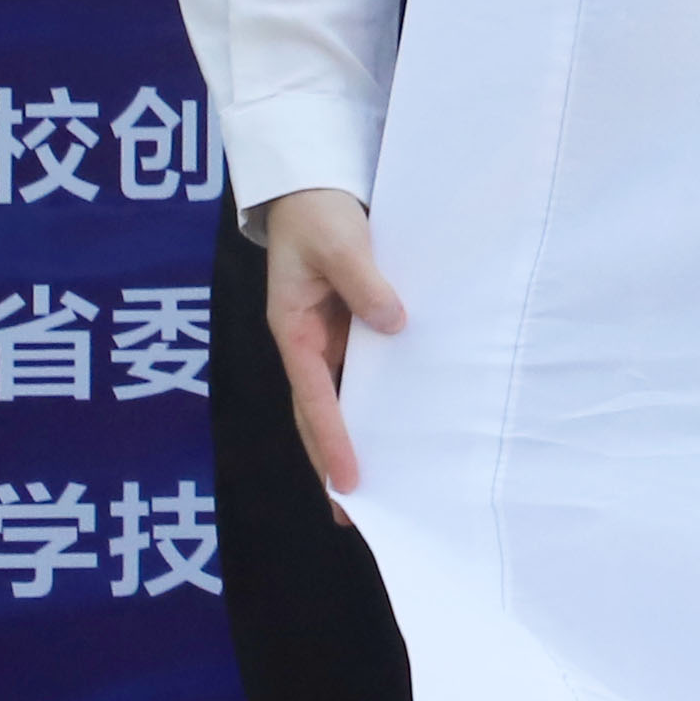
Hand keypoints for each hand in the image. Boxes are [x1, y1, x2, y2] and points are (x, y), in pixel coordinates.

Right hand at [254, 184, 401, 496]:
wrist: (313, 186)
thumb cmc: (318, 214)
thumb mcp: (340, 243)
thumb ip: (364, 282)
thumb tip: (393, 326)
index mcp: (294, 332)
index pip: (315, 400)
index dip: (331, 441)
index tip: (346, 481)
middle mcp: (309, 344)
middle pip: (321, 414)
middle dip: (334, 461)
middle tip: (353, 514)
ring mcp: (330, 338)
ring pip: (343, 397)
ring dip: (360, 434)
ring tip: (384, 482)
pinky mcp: (351, 325)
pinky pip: (364, 369)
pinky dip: (379, 397)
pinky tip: (405, 419)